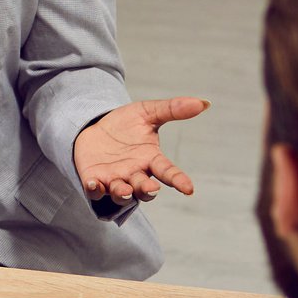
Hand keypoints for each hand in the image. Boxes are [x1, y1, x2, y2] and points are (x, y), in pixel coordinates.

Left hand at [73, 96, 208, 203]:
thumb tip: (204, 103)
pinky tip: (94, 183)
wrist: (93, 126)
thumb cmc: (125, 124)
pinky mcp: (94, 180)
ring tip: (124, 190)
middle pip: (145, 188)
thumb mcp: (147, 112)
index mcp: (151, 159)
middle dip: (148, 190)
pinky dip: (94, 190)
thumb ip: (173, 109)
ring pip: (121, 194)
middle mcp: (135, 174)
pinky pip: (95, 191)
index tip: (189, 189)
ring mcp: (115, 179)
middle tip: (151, 188)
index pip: (168, 172)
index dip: (179, 180)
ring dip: (123, 194)